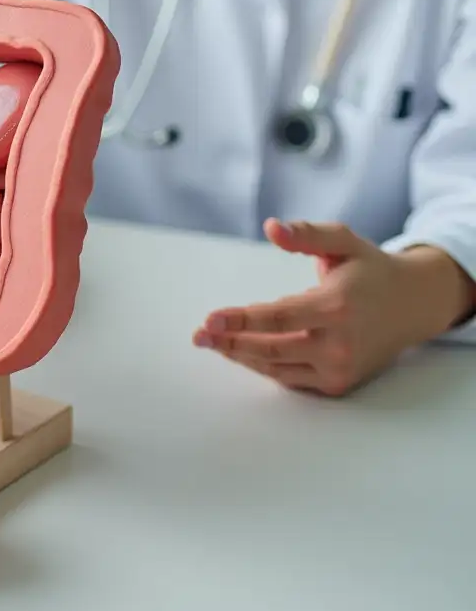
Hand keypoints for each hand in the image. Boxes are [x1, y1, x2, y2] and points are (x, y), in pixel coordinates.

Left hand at [193, 218, 473, 395]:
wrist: (412, 305)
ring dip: (240, 356)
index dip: (240, 321)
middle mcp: (339, 342)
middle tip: (198, 336)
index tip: (208, 320)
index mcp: (337, 306)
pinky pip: (289, 377)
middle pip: (271, 348)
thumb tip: (272, 227)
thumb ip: (307, 234)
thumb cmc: (369, 269)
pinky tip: (241, 351)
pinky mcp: (338, 383)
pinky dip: (263, 365)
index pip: (278, 318)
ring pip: (276, 367)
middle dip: (229, 343)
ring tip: (213, 342)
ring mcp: (340, 367)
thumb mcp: (343, 241)